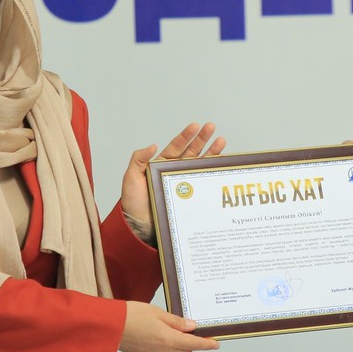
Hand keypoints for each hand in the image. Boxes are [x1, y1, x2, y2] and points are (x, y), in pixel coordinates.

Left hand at [120, 122, 225, 238]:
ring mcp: (183, 183)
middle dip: (202, 139)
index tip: (195, 126)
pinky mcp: (189, 196)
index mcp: (161, 164)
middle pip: (191, 152)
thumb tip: (152, 145)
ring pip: (199, 164)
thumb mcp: (131, 177)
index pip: (176, 146)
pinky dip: (210, 173)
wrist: (139, 225)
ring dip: (210, 153)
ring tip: (221, 141)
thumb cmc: (133, 202)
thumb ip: (138, 159)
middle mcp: (174, 172)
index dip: (186, 136)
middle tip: (211, 127)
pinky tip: (219, 165)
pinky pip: (202, 182)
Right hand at [120, 301, 220, 351]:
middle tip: (190, 329)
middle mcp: (162, 351)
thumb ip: (176, 321)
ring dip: (178, 345)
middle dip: (192, 344)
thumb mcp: (157, 312)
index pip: (194, 344)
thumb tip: (191, 326)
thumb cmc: (130, 315)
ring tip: (171, 328)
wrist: (107, 326)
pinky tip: (156, 333)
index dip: (207, 344)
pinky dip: (164, 345)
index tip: (215, 344)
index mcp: (168, 339)